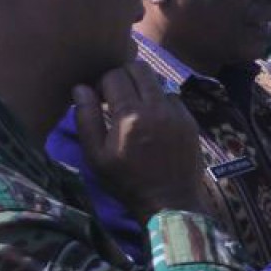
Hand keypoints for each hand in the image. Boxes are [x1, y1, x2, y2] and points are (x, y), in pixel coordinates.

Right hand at [74, 62, 203, 222]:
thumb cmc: (126, 182)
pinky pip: (173, 98)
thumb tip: (81, 88)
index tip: (100, 100)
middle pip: (139, 68)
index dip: (102, 84)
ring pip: (157, 81)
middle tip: (117, 97)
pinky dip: (161, 102)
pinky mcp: (190, 120)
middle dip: (124, 76)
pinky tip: (155, 121)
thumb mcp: (96, 156)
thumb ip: (86, 119)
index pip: (114, 75)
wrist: (169, 202)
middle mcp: (156, 108)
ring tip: (136, 109)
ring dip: (143, 88)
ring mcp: (177, 113)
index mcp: (130, 116)